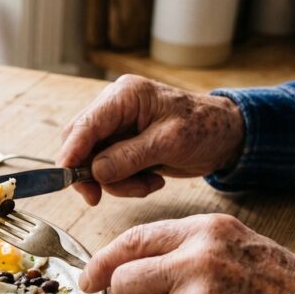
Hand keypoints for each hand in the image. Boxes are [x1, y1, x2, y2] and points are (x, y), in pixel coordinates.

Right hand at [57, 75, 244, 204]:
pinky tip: (152, 180)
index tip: (67, 178)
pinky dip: (127, 183)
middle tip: (99, 196)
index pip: (84, 125)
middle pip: (80, 144)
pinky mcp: (124, 147)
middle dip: (92, 173)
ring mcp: (118, 129)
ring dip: (116, 182)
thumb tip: (95, 171)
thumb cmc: (205, 129)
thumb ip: (130, 156)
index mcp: (124, 96)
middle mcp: (115, 109)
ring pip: (94, 163)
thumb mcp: (169, 142)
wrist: (227, 137)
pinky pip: (110, 170)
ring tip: (148, 184)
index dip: (71, 153)